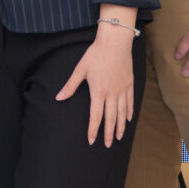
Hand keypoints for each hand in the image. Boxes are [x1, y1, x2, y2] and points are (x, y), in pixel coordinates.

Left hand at [56, 29, 137, 147]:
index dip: (93, 129)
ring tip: (119, 137)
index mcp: (98, 91)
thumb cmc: (95, 54)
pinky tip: (127, 120)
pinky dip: (128, 112)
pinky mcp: (129, 84)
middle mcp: (112, 93)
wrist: (115, 42)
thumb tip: (58, 98)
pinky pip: (130, 102)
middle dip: (109, 133)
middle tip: (107, 145)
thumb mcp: (80, 70)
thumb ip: (70, 86)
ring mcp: (122, 89)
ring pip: (121, 113)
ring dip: (120, 126)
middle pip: (111, 118)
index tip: (91, 140)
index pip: (95, 116)